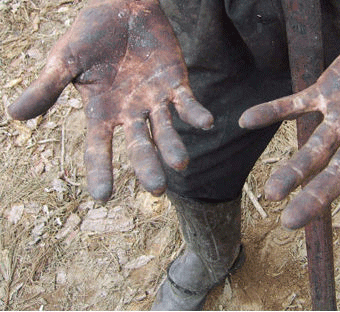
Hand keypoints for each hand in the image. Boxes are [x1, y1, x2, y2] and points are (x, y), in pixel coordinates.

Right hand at [8, 0, 212, 200]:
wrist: (120, 8)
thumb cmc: (89, 36)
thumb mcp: (64, 60)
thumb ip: (47, 87)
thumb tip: (14, 115)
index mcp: (101, 113)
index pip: (99, 147)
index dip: (100, 170)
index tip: (103, 196)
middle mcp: (130, 114)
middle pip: (139, 145)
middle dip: (147, 166)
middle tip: (156, 189)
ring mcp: (154, 101)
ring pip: (166, 130)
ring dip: (174, 147)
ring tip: (180, 164)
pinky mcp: (176, 84)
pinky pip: (188, 103)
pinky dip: (196, 113)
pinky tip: (206, 123)